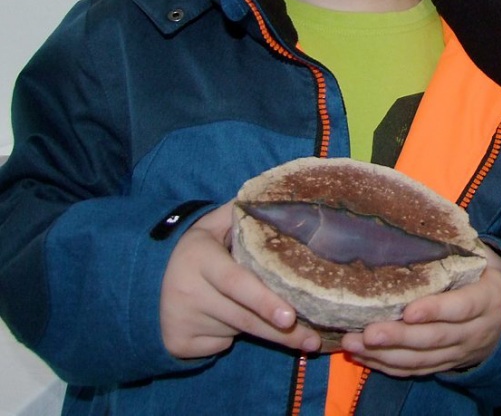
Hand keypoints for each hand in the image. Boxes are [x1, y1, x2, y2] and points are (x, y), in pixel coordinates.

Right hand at [159, 201, 321, 358]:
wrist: (146, 279)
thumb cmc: (197, 250)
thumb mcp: (212, 226)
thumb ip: (241, 214)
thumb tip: (276, 198)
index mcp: (201, 258)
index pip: (237, 282)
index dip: (264, 301)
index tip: (290, 316)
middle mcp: (188, 292)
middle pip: (244, 317)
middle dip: (282, 333)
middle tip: (312, 341)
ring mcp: (182, 321)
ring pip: (238, 332)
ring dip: (263, 330)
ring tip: (289, 329)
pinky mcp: (179, 343)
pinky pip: (221, 344)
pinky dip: (233, 337)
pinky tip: (226, 321)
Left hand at [340, 244, 500, 375]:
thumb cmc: (488, 277)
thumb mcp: (484, 259)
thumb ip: (460, 248)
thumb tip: (427, 220)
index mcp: (486, 300)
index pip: (461, 308)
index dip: (435, 310)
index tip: (408, 311)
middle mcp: (474, 331)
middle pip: (435, 338)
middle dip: (399, 337)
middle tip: (368, 332)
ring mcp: (459, 351)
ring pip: (422, 359)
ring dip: (386, 354)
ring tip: (353, 344)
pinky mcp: (446, 364)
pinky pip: (417, 369)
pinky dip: (389, 366)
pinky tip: (364, 356)